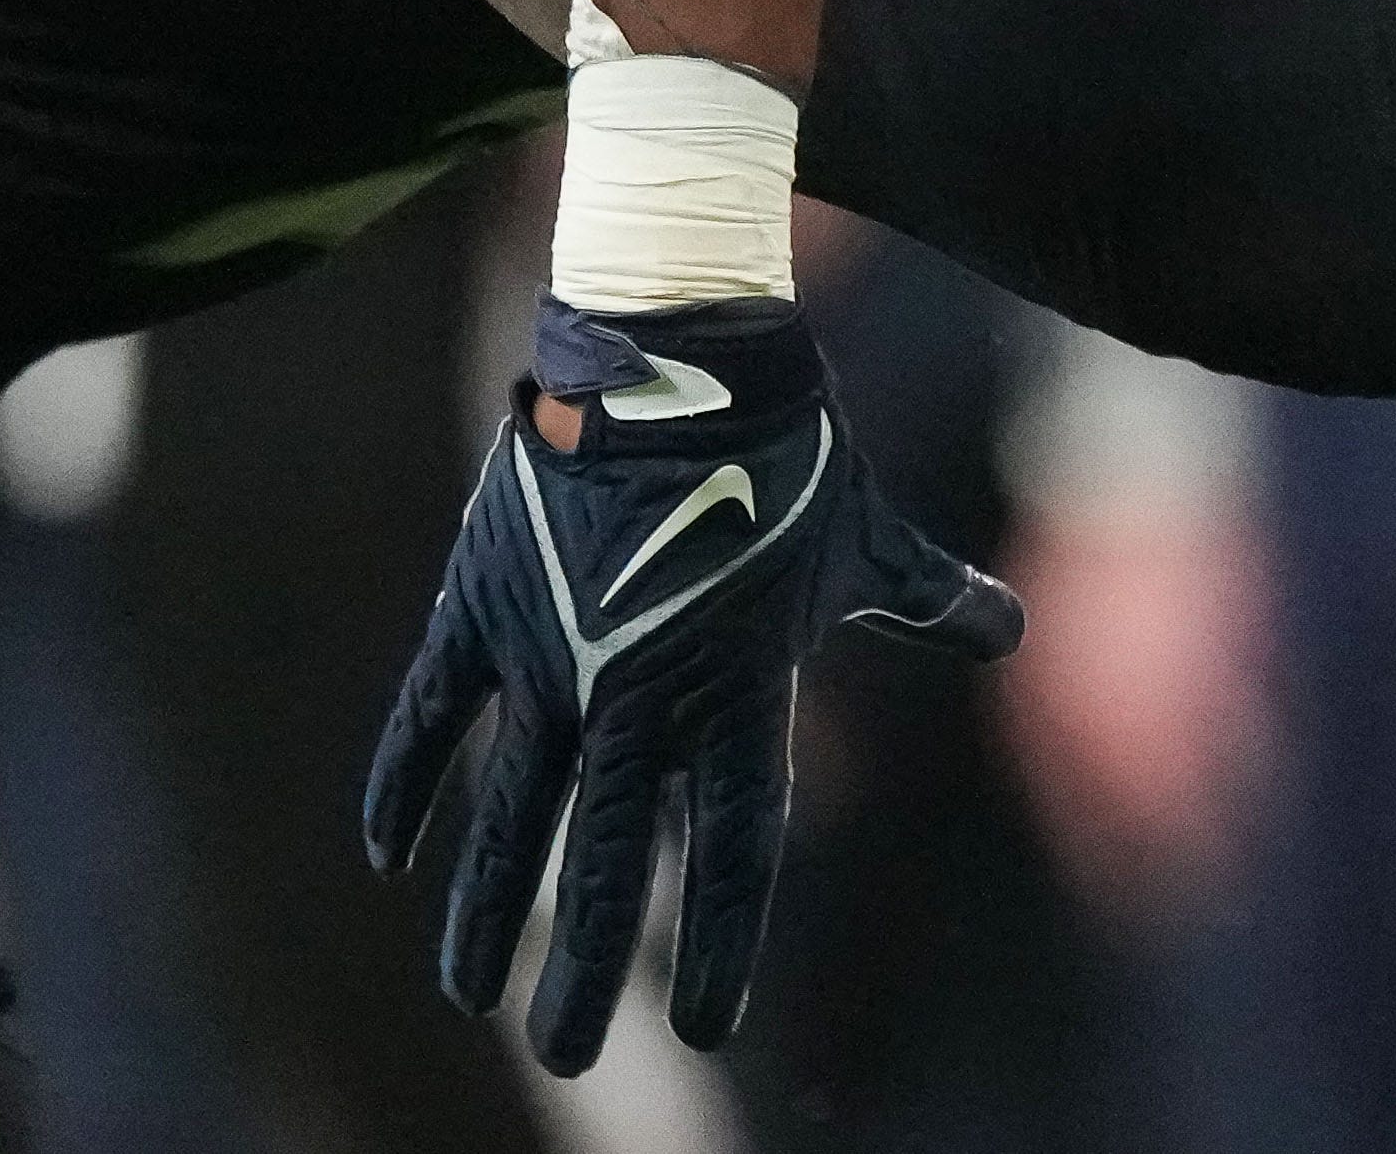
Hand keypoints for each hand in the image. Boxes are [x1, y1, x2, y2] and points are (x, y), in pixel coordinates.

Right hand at [360, 297, 1022, 1071]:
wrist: (679, 342)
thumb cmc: (791, 442)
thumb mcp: (865, 538)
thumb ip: (927, 600)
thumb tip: (1008, 630)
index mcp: (739, 691)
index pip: (734, 856)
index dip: (723, 948)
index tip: (710, 1026)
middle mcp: (641, 693)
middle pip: (607, 868)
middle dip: (582, 972)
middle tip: (562, 1053)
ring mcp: (551, 653)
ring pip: (508, 816)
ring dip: (483, 911)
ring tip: (469, 994)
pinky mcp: (485, 602)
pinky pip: (430, 715)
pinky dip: (404, 786)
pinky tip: (387, 855)